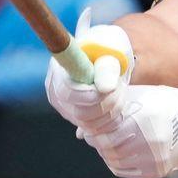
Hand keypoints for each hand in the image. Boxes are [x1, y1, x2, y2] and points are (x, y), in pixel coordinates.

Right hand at [45, 10, 133, 136]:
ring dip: (114, 109)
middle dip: (108, 102)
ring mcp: (66, 108)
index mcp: (59, 70)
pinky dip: (112, 119)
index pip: (68, 92)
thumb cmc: (108, 47)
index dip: (90, 95)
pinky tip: (116, 102)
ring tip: (120, 90)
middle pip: (80, 113)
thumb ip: (107, 67)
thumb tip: (105, 88)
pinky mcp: (78, 120)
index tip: (110, 87)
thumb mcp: (111, 49)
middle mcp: (56, 91)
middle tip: (120, 85)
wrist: (109, 56)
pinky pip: (97, 130)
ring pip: (91, 124)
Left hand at [82, 73, 177, 177]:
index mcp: (143, 119)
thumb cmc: (160, 104)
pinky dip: (116, 161)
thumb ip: (109, 110)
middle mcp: (149, 141)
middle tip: (96, 136)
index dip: (93, 133)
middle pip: (108, 148)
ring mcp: (154, 158)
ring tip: (110, 142)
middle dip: (98, 142)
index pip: (104, 134)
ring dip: (107, 152)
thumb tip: (80, 132)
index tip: (91, 129)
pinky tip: (120, 151)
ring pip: (114, 160)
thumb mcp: (136, 98)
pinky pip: (124, 170)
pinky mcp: (156, 170)